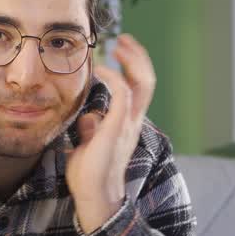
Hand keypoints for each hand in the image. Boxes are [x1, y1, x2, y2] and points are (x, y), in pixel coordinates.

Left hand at [66, 34, 155, 233]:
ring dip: (132, 60)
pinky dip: (114, 76)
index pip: (138, 89)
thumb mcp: (88, 145)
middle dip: (138, 57)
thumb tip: (87, 118)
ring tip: (119, 44)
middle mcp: (133, 121)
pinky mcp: (117, 128)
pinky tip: (100, 69)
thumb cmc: (89, 175)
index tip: (118, 51)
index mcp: (127, 124)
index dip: (133, 67)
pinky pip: (122, 94)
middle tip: (123, 39)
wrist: (93, 196)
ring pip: (142, 83)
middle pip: (147, 81)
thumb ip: (91, 129)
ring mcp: (128, 124)